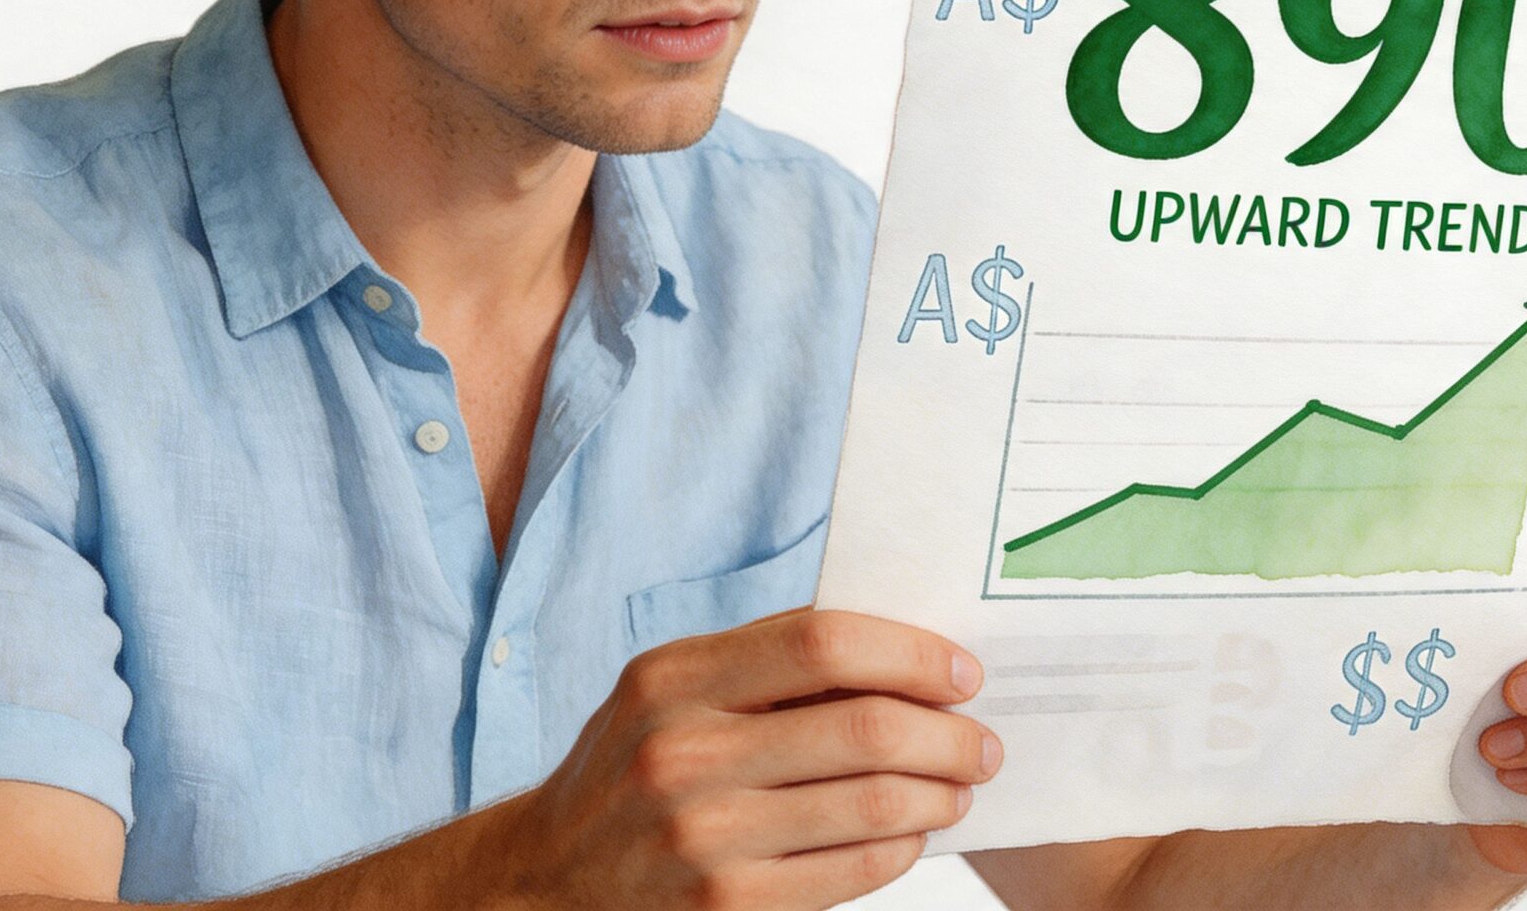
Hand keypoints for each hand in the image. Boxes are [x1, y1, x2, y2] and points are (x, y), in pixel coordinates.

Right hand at [512, 607, 999, 908]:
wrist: (545, 879)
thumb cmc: (631, 767)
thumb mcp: (669, 692)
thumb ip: (764, 665)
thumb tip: (900, 651)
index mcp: (672, 678)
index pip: (823, 642)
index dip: (911, 654)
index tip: (961, 672)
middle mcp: (682, 752)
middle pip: (863, 728)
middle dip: (948, 735)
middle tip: (982, 742)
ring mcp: (703, 837)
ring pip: (871, 805)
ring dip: (938, 794)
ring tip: (958, 788)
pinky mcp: (726, 906)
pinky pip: (851, 872)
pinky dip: (903, 849)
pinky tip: (913, 834)